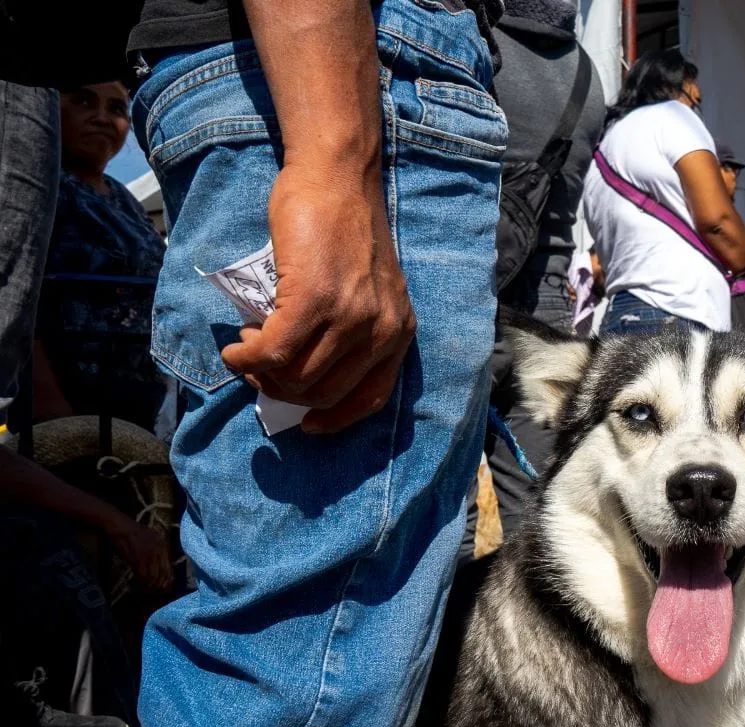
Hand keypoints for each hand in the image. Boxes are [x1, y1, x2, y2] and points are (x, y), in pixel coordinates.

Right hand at [102, 511, 169, 589]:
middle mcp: (159, 550)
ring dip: (148, 585)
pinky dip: (139, 581)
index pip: (168, 567)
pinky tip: (136, 584)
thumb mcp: (150, 539)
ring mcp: (149, 554)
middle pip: (161, 573)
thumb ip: (156, 553)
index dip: (166, 580)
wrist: (120, 526)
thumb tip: (158, 570)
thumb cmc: (133, 533)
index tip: (164, 588)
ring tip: (143, 590)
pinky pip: (141, 574)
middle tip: (152, 592)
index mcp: (163, 545)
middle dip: (157, 585)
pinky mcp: (137, 557)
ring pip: (152, 576)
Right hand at [220, 162, 415, 433]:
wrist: (338, 176)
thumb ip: (351, 327)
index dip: (335, 417)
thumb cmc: (344, 227)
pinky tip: (237, 347)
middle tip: (261, 367)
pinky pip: (272, 352)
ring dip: (261, 373)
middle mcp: (381, 330)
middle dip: (284, 390)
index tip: (308, 423)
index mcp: (397, 331)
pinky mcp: (314, 300)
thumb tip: (303, 371)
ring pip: (295, 377)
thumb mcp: (366, 287)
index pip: (371, 398)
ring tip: (249, 349)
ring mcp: (350, 317)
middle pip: (323, 393)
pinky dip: (246, 357)